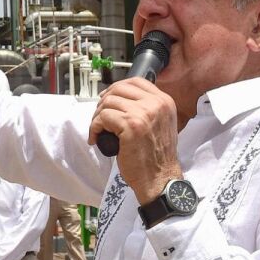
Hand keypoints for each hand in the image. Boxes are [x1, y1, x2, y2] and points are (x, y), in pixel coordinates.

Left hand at [87, 77, 181, 203]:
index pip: (136, 81)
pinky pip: (102, 117)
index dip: (117, 88)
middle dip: (104, 102)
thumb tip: (118, 98)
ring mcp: (144, 113)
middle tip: (100, 118)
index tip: (108, 100)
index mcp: (164, 102)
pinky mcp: (130, 126)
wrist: (160, 178)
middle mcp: (156, 104)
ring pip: (108, 103)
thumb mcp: (160, 124)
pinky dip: (95, 128)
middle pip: (119, 89)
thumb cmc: (156, 157)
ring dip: (97, 117)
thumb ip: (146, 108)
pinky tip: (97, 138)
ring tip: (99, 131)